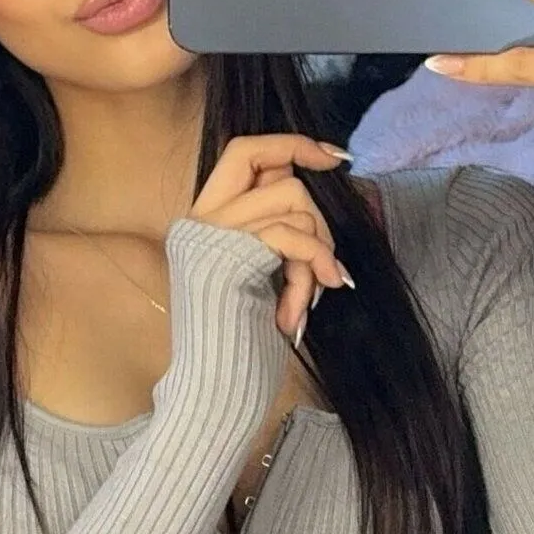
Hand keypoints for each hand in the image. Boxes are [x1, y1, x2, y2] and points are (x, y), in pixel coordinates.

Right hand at [188, 134, 355, 344]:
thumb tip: (313, 184)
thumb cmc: (242, 341)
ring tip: (306, 298)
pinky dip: (312, 264)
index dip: (291, 145)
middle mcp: (198, 221)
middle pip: (276, 172)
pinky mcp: (227, 257)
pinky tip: (307, 303)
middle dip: (315, 215)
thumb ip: (272, 231)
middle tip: (323, 266)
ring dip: (315, 252)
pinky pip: (290, 234)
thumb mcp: (258, 273)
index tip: (335, 159)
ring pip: (292, 201)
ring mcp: (210, 237)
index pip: (244, 151)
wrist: (215, 388)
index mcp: (201, 222)